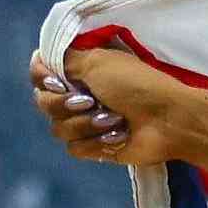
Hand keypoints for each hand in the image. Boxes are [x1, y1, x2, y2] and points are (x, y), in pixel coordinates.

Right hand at [28, 46, 207, 168]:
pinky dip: (97, 142)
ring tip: (115, 120)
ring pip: (58, 128)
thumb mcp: (98, 61)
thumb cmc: (138, 85)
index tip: (59, 81)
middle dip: (67, 104)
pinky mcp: (96, 147)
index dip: (43, 79)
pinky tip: (119, 136)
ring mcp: (86, 122)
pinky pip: (75, 148)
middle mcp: (78, 95)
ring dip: (86, 124)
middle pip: (44, 103)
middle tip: (92, 101)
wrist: (169, 120)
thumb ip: (64, 60)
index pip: (39, 74)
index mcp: (79, 71)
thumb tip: (40, 60)